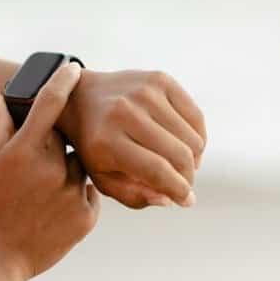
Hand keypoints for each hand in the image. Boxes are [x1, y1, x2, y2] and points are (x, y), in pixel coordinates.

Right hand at [0, 62, 100, 280]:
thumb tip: (6, 101)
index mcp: (24, 152)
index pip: (51, 104)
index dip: (63, 82)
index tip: (73, 69)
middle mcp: (54, 169)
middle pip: (67, 140)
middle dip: (55, 145)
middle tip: (33, 168)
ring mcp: (74, 193)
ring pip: (81, 166)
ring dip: (67, 171)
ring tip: (40, 195)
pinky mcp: (88, 216)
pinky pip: (89, 192)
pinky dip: (75, 195)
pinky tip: (51, 210)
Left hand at [56, 68, 206, 208]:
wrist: (81, 98)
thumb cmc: (94, 146)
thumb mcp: (102, 177)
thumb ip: (133, 196)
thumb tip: (169, 199)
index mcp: (106, 141)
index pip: (156, 170)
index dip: (178, 190)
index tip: (187, 200)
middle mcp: (125, 113)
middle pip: (178, 154)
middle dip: (188, 177)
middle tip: (185, 184)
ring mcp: (144, 93)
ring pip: (191, 137)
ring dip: (194, 158)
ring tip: (184, 166)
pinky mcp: (160, 79)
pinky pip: (195, 116)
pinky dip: (198, 136)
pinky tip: (187, 146)